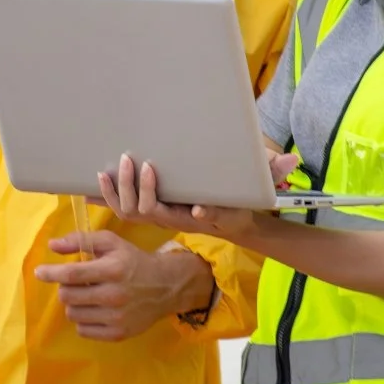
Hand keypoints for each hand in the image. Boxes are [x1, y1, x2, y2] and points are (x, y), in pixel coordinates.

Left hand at [34, 230, 212, 341]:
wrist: (165, 286)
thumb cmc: (133, 261)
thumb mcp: (111, 242)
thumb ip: (81, 240)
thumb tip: (52, 245)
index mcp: (112, 269)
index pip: (72, 274)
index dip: (51, 273)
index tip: (40, 272)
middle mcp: (114, 295)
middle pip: (68, 296)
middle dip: (65, 288)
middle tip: (75, 283)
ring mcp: (116, 318)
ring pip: (73, 314)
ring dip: (74, 303)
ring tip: (87, 296)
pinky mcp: (118, 334)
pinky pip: (83, 330)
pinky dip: (83, 319)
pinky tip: (95, 310)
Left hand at [95, 151, 298, 240]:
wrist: (232, 223)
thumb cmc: (241, 205)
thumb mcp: (259, 190)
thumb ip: (272, 174)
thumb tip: (290, 161)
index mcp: (192, 213)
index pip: (166, 211)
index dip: (153, 194)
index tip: (149, 168)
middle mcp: (172, 218)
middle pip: (141, 212)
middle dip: (130, 189)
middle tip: (129, 160)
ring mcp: (160, 217)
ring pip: (128, 213)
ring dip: (114, 194)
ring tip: (103, 171)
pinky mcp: (152, 212)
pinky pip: (125, 209)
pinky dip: (109, 197)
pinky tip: (93, 185)